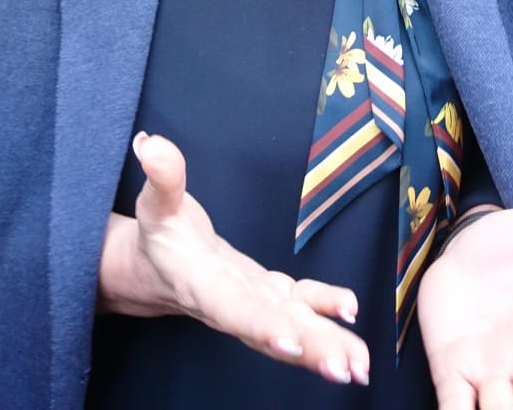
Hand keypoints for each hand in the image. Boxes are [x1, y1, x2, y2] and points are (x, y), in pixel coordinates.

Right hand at [97, 132, 369, 386]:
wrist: (157, 266)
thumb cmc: (158, 233)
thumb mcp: (155, 203)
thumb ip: (162, 178)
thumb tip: (151, 144)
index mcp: (201, 284)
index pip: (230, 308)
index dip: (258, 323)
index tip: (288, 340)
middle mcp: (231, 302)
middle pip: (272, 328)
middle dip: (309, 349)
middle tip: (345, 368)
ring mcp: (254, 301)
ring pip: (292, 325)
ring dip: (327, 344)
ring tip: (361, 365)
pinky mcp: (268, 293)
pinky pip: (299, 304)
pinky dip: (324, 308)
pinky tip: (351, 313)